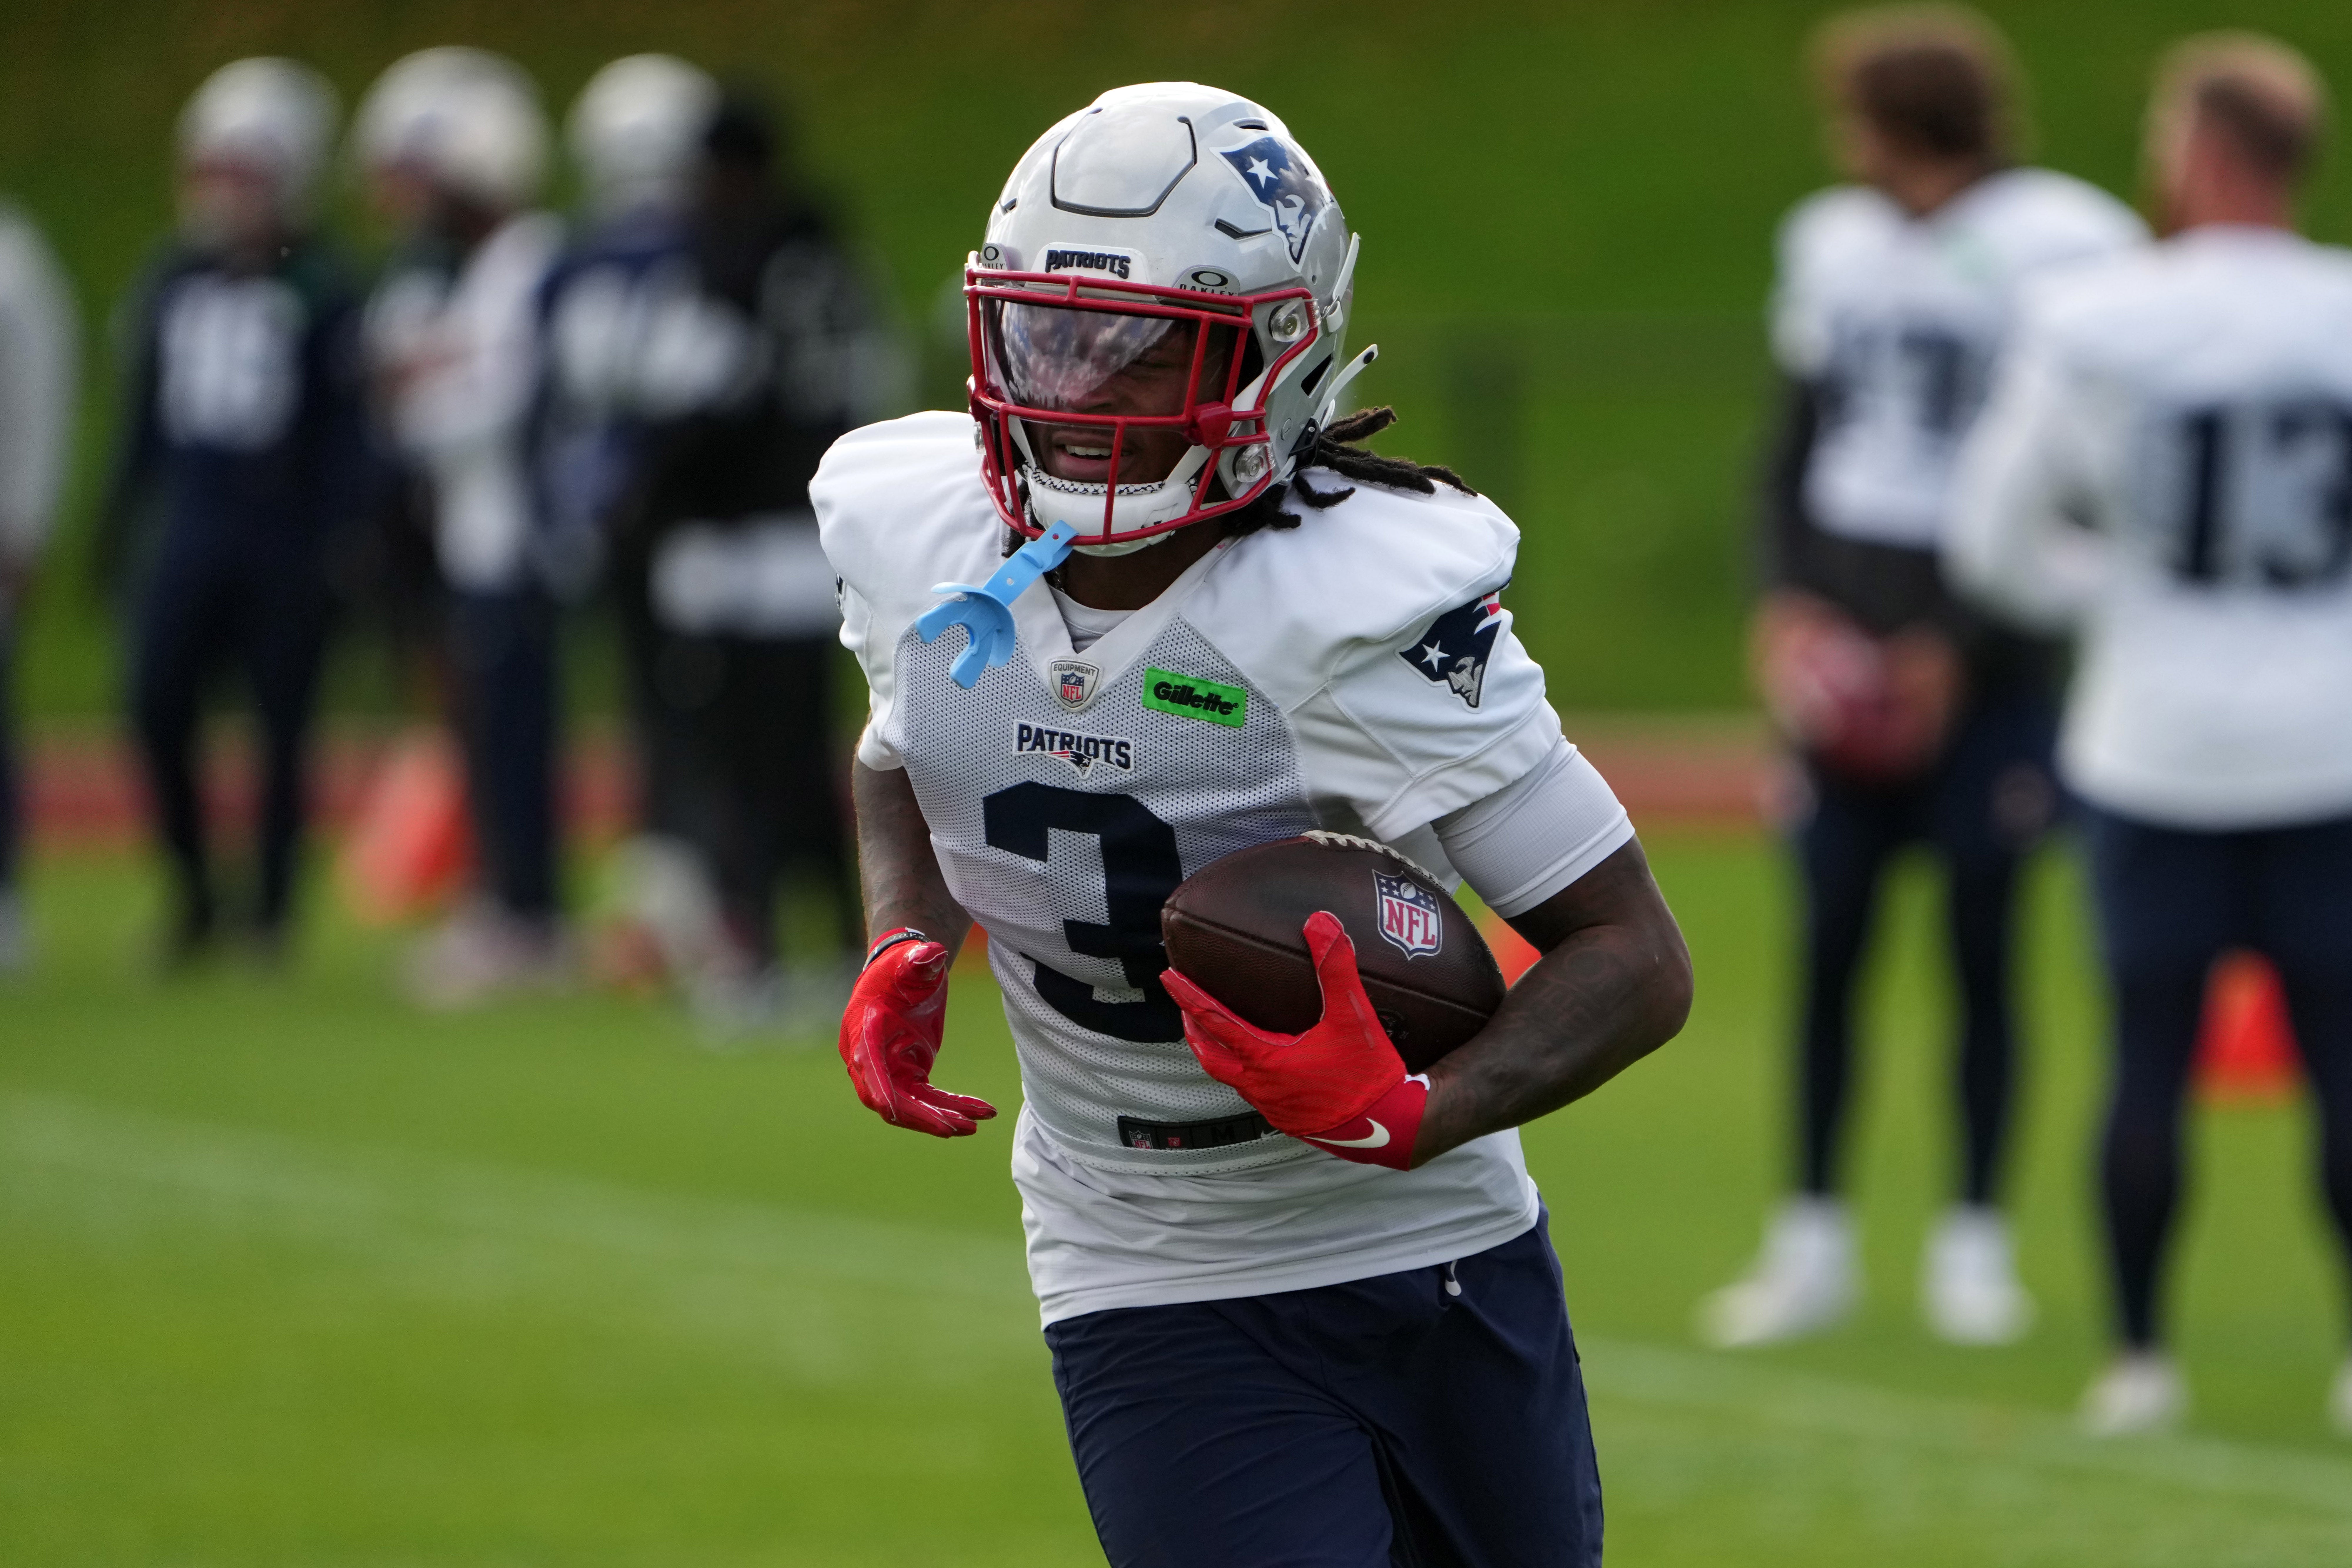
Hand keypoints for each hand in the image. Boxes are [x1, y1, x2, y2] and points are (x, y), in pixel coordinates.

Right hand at [838, 934, 996, 1137]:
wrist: (904, 974)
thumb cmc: (903, 966)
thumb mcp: (911, 962)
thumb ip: (919, 960)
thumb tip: (934, 953)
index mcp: (863, 1028)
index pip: (867, 1060)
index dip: (878, 1084)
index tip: (889, 1109)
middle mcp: (869, 1056)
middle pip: (889, 1096)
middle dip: (919, 1115)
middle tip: (954, 1127)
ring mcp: (888, 1069)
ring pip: (911, 1105)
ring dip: (941, 1117)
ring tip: (976, 1124)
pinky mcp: (908, 1074)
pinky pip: (928, 1099)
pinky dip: (953, 1107)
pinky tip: (980, 1112)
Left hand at [1162, 911, 1427, 1169]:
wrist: (1395, 1127)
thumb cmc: (1371, 1075)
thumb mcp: (1353, 1016)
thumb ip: (1336, 967)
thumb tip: (1321, 922)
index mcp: (1267, 1061)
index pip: (1215, 1022)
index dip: (1189, 997)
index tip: (1169, 978)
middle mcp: (1262, 1088)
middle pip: (1211, 1057)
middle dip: (1195, 1030)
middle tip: (1187, 1008)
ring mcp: (1274, 1109)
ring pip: (1232, 1079)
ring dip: (1219, 1053)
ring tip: (1218, 1032)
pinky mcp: (1291, 1120)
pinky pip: (1255, 1094)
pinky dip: (1245, 1073)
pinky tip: (1263, 1063)